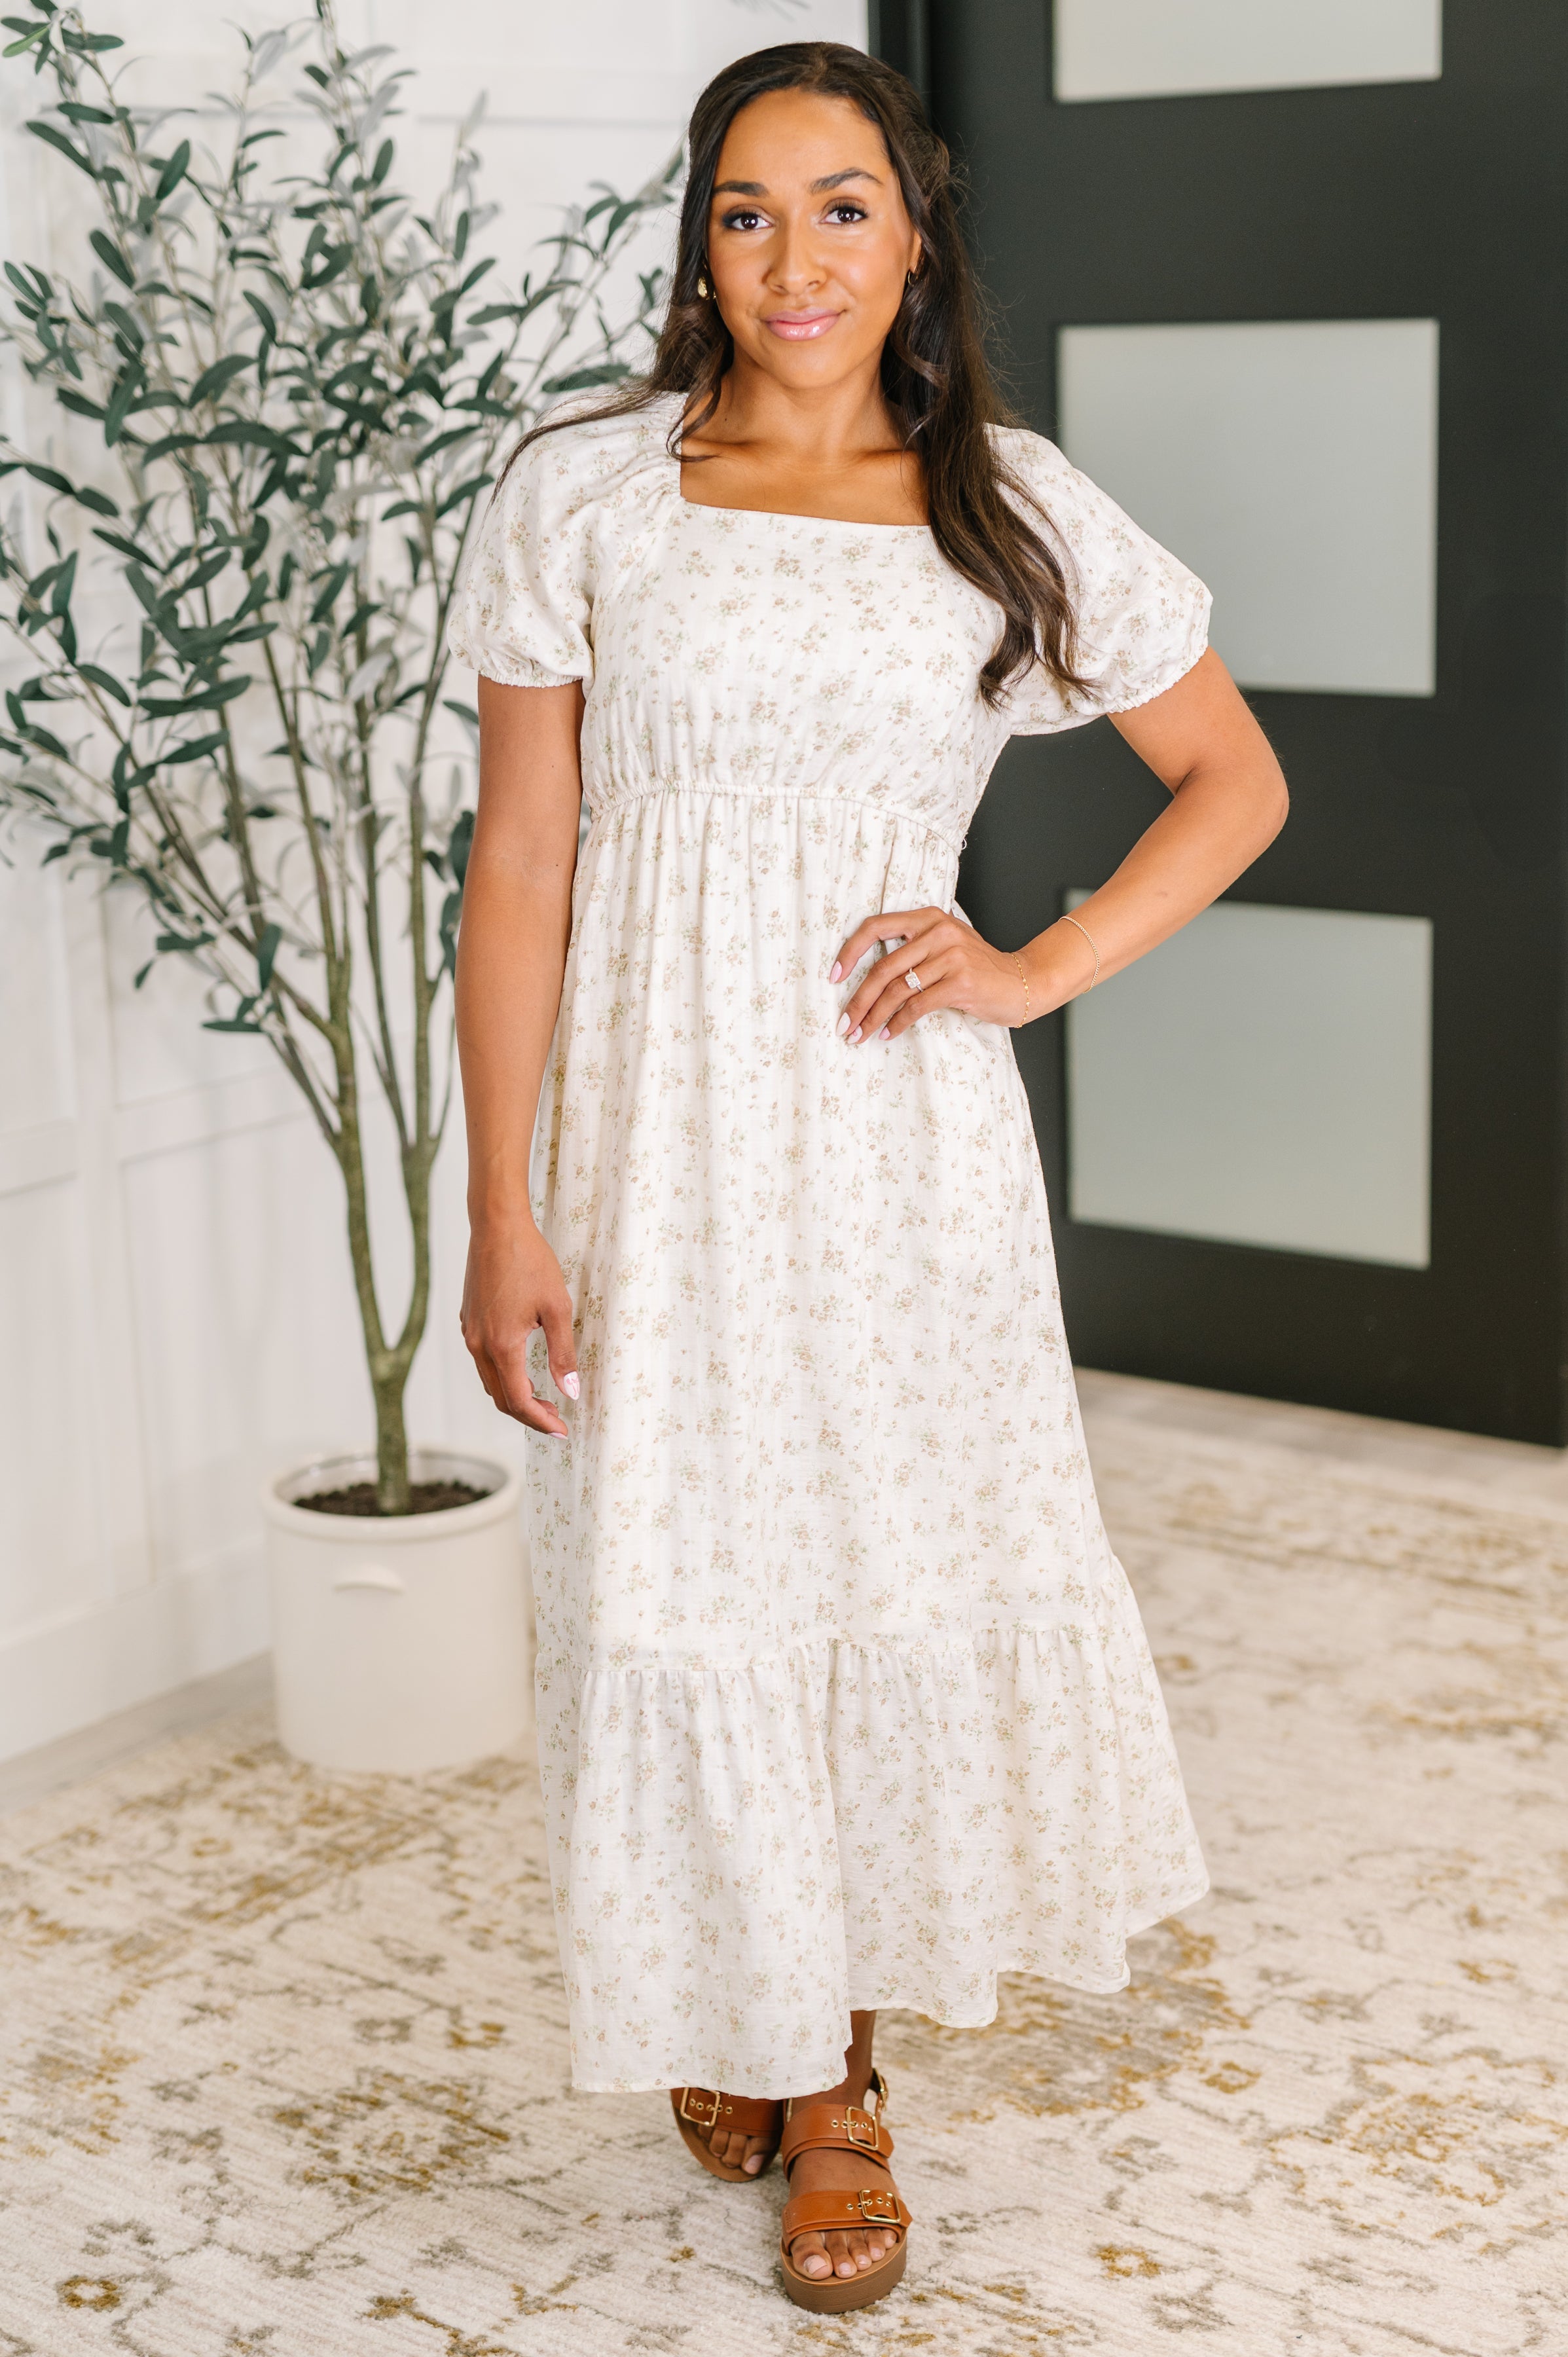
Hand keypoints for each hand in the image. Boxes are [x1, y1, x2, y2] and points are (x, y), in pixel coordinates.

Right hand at [460, 1216, 578, 1436]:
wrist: (497, 1227)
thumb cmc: (530, 1261)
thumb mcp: (557, 1308)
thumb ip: (563, 1354)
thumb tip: (570, 1391)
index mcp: (502, 1345)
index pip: (519, 1401)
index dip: (541, 1421)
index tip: (562, 1430)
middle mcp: (479, 1344)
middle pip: (501, 1398)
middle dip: (529, 1414)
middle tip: (557, 1419)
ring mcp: (469, 1333)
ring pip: (490, 1381)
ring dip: (515, 1395)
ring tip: (543, 1398)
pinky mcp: (468, 1321)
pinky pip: (483, 1361)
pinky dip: (503, 1375)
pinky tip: (523, 1369)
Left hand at [832, 906, 1046, 1041]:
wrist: (1022, 981)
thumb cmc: (978, 968)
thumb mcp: (945, 946)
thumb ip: (912, 950)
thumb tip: (867, 978)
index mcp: (928, 918)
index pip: (875, 926)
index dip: (849, 951)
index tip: (833, 976)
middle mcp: (938, 932)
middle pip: (882, 967)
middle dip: (858, 999)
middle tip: (844, 1023)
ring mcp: (950, 956)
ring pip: (897, 990)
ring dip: (873, 1017)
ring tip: (860, 1034)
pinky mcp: (960, 983)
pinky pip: (917, 1006)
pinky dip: (897, 1023)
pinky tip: (888, 1034)